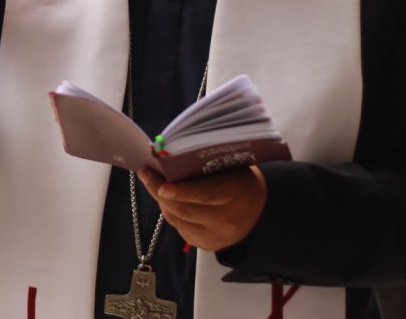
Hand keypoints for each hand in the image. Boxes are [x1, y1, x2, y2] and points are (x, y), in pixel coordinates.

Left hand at [137, 165, 266, 250]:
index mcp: (237, 194)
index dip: (182, 191)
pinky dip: (170, 212)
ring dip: (162, 201)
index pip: (207, 195)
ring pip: (178, 220)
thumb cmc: (240, 179)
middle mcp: (228, 220)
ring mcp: (217, 237)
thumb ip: (204, 164)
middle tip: (146, 174)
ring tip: (151, 182)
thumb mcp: (230, 165)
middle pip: (186, 210)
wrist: (259, 209)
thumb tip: (168, 158)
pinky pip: (180, 228)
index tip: (162, 186)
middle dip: (160, 192)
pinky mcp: (207, 245)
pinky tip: (166, 199)